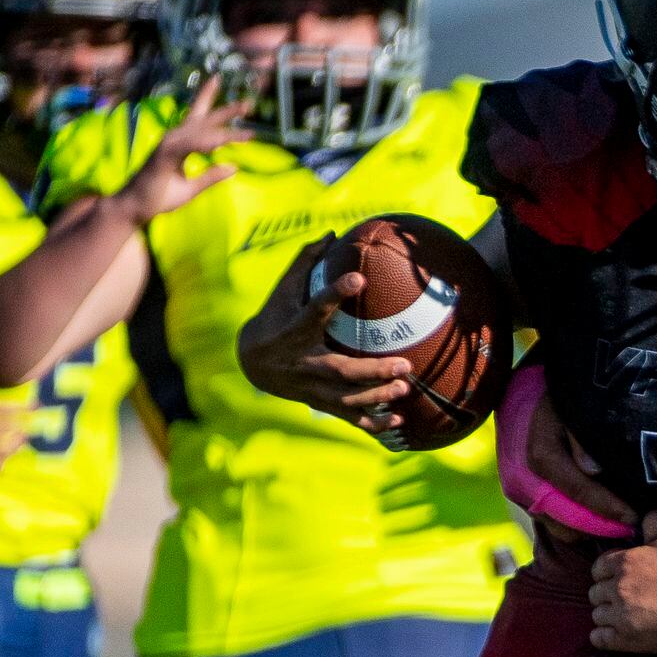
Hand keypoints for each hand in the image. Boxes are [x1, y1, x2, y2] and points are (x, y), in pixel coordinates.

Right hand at [114, 78, 249, 221]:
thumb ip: (211, 177)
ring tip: (247, 132)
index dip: (213, 103)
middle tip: (248, 104)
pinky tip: (219, 144)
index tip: (233, 96)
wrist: (135, 208)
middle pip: (204, 121)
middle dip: (226, 111)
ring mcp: (168, 146)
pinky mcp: (163, 156)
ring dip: (224, 132)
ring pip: (201, 134)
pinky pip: (188, 147)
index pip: (199, 119)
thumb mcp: (191, 188)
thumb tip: (234, 167)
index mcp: (181, 144)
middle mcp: (175, 139)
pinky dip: (204, 144)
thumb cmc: (158, 197)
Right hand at [234, 245, 412, 429]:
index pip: (316, 309)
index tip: (358, 277)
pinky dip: (373, 423)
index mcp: (296, 329)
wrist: (252, 362)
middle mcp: (305, 361)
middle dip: (373, 370)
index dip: (335, 293)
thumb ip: (306, 262)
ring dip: (377, 396)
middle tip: (404, 364)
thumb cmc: (274, 318)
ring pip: (347, 399)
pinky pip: (349, 417)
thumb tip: (332, 233)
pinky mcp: (321, 402)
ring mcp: (313, 387)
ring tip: (404, 388)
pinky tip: (398, 422)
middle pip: (340, 370)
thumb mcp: (283, 290)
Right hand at [503, 377, 635, 540]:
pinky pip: (552, 523)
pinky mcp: (524, 498)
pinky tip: (600, 521)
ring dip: (589, 531)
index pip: (577, 491)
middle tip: (631, 529)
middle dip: (601, 528)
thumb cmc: (562, 399)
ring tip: (619, 527)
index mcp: (541, 454)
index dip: (607, 509)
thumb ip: (582, 435)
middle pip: (567, 520)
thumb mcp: (575, 407)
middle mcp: (525, 478)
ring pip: (559, 528)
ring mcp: (521, 492)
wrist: (529, 395)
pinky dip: (577, 527)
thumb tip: (592, 470)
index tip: (633, 518)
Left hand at [589, 521, 656, 652]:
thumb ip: (655, 520)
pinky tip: (617, 632)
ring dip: (608, 614)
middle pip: (595, 591)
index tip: (623, 574)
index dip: (610, 570)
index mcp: (626, 561)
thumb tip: (641, 524)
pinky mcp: (629, 641)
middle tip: (626, 595)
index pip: (598, 566)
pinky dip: (604, 635)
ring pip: (597, 615)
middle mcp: (618, 588)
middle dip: (607, 592)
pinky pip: (599, 639)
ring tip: (625, 614)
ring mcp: (621, 616)